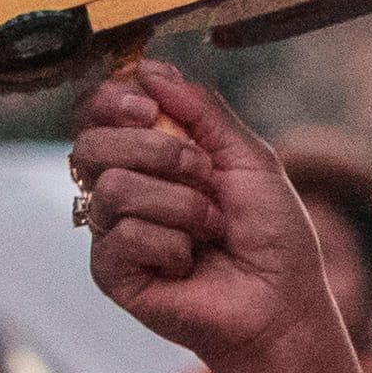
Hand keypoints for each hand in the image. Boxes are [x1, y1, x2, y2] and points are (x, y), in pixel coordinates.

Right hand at [72, 59, 354, 372]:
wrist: (282, 303)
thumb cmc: (271, 234)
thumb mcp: (249, 157)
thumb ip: (202, 110)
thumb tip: (148, 69)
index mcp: (147, 155)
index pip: (95, 111)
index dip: (112, 100)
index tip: (150, 108)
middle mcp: (121, 188)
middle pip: (89, 144)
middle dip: (157, 152)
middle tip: (203, 176)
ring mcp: (111, 231)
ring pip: (111, 188)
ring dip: (180, 204)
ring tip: (211, 227)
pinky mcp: (111, 272)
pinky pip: (118, 236)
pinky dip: (169, 244)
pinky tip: (189, 262)